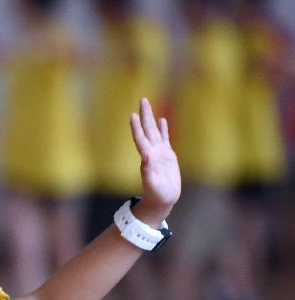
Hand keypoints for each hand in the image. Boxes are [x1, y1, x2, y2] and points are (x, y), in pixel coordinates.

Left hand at [130, 97, 180, 225]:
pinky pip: (165, 138)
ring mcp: (159, 153)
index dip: (136, 127)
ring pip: (155, 131)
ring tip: (147, 104)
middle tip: (142, 99)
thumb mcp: (152, 184)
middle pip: (147, 130)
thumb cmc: (157, 195)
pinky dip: (163, 129)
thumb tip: (146, 156)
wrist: (162, 200)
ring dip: (151, 118)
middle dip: (144, 115)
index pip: (141, 139)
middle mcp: (152, 152)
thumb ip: (147, 171)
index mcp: (147, 158)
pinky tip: (162, 119)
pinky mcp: (167, 156)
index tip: (132, 115)